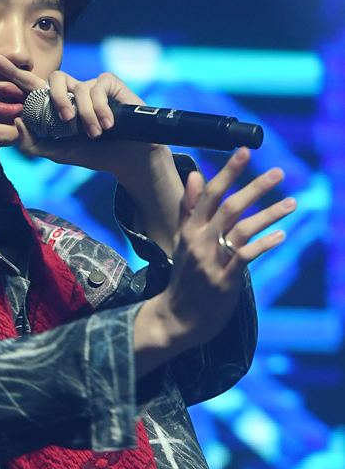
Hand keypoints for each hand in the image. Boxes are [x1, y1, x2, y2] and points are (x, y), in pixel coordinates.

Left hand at [0, 54, 164, 173]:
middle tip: (66, 121)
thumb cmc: (93, 153)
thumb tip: (17, 121)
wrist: (124, 158)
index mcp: (56, 105)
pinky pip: (97, 87)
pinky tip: (108, 124)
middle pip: (54, 78)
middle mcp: (71, 91)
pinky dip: (100, 108)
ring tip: (94, 133)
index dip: (14, 73)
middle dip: (57, 99)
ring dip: (85, 115)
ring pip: (78, 88)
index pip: (32, 86)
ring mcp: (90, 86)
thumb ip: (34, 144)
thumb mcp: (58, 153)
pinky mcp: (109, 84)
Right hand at [136, 147, 295, 371]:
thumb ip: (189, 208)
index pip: (209, 194)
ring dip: (269, 214)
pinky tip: (281, 235)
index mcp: (189, 230)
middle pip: (229, 208)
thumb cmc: (183, 278)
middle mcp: (199, 243)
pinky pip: (245, 257)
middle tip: (278, 172)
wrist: (175, 318)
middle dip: (254, 187)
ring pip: (242, 230)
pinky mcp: (223, 281)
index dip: (227, 172)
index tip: (244, 150)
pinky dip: (263, 244)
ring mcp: (211, 262)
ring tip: (292, 203)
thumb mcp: (180, 240)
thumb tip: (193, 175)